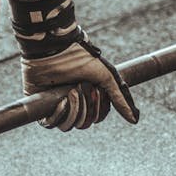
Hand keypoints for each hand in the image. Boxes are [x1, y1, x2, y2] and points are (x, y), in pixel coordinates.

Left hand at [21, 34, 138, 130]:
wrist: (55, 49)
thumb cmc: (80, 58)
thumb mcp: (106, 77)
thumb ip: (120, 99)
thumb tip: (134, 120)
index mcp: (87, 98)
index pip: (96, 118)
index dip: (98, 109)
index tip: (97, 91)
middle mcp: (72, 104)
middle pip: (83, 123)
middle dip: (86, 107)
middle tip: (81, 87)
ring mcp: (56, 105)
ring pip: (68, 126)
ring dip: (73, 109)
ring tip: (71, 91)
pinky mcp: (41, 105)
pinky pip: (50, 124)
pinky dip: (58, 114)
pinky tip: (60, 101)